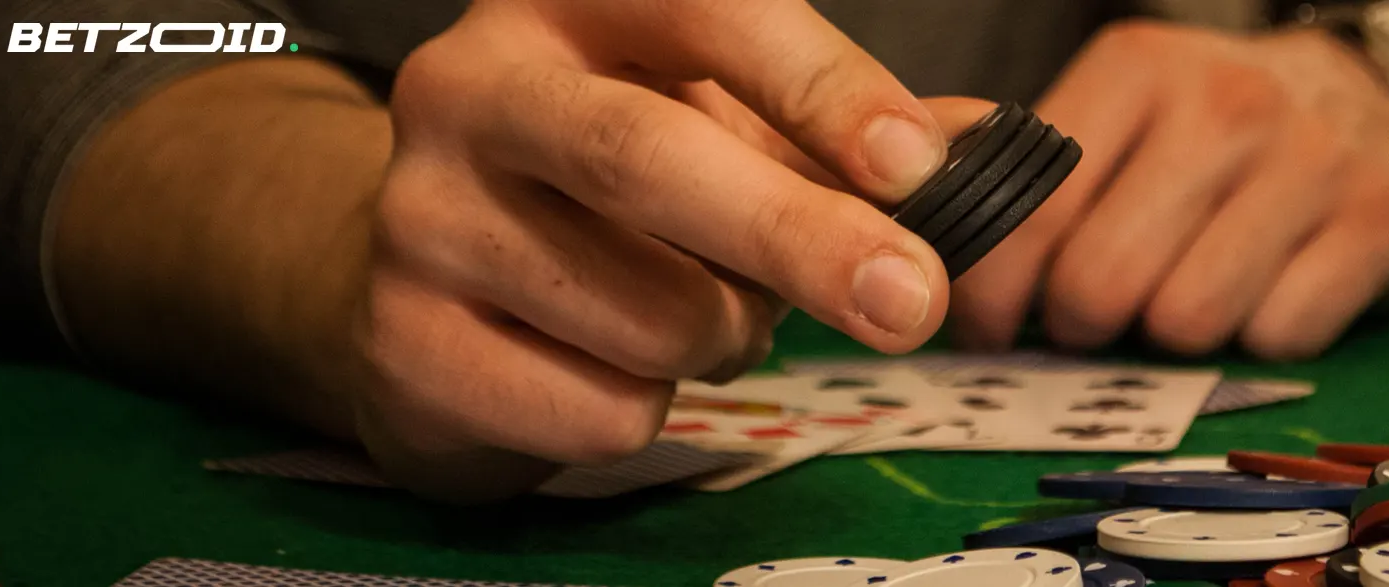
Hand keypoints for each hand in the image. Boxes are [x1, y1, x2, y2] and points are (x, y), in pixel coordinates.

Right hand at [358, 0, 964, 500]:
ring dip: (728, 338)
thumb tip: (982, 155)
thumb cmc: (614, 182)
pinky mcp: (405, 344)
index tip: (914, 166)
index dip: (819, 86)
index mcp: (568, 1)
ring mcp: (422, 218)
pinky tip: (611, 363)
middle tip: (908, 300)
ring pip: (646, 312)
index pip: (701, 9)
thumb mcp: (729, 121)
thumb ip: (847, 135)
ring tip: (699, 311)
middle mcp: (473, 88)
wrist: (443, 278)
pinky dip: (654, 406)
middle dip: (798, 236)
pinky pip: (599, 409)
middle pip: (644, 157)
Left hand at [951, 21, 1388, 360]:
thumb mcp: (1121, 114)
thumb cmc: (1216, 131)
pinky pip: (1278, 338)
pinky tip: (1262, 297)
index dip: (995, 293)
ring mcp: (1312, 160)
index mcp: (1136, 70)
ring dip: (1171, 338)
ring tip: (1181, 299)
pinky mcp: (1381, 220)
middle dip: (1082, 325)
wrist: (1375, 99)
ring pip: (1186, 322)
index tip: (992, 326)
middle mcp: (1226, 104)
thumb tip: (945, 273)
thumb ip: (1033, 179)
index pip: (1030, 210)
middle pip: (1101, 283)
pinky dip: (1259, 341)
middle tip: (1094, 318)